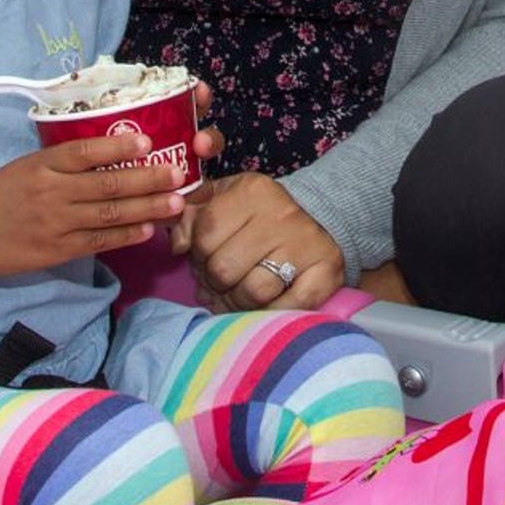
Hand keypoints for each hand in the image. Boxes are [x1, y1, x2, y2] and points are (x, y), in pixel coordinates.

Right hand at [0, 132, 195, 281]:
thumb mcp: (23, 167)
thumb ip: (60, 164)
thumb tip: (107, 155)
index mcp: (41, 165)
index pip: (86, 151)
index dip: (119, 146)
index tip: (148, 141)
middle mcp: (51, 192)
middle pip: (108, 184)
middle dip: (149, 179)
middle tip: (179, 173)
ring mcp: (55, 224)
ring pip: (110, 214)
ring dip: (147, 209)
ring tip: (175, 203)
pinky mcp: (55, 252)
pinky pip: (97, 242)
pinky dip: (125, 236)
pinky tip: (147, 230)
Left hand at [174, 172, 343, 311]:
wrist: (320, 215)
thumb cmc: (259, 213)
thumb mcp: (223, 199)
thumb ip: (192, 215)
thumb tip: (178, 246)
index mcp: (251, 192)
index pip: (205, 235)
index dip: (196, 255)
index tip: (203, 259)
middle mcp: (280, 214)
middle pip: (224, 268)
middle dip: (214, 283)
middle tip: (218, 284)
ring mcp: (306, 244)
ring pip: (252, 292)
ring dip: (237, 303)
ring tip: (235, 297)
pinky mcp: (326, 271)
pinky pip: (287, 306)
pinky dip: (270, 313)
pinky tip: (263, 306)